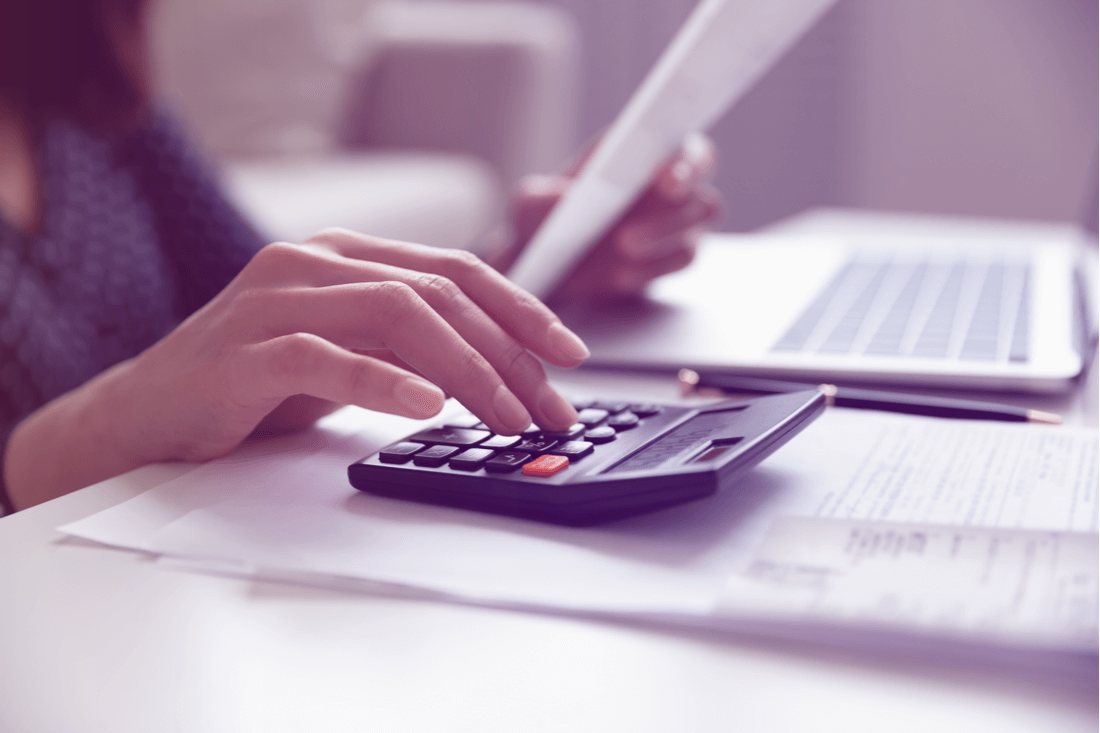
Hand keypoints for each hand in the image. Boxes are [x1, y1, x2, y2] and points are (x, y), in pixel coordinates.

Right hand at [92, 231, 589, 464]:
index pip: (454, 269)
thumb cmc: (255, 383)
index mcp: (346, 255)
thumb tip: (499, 370)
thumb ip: (408, 345)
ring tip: (507, 416)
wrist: (147, 414)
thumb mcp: (349, 353)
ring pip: (396, 314)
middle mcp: (314, 262)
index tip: (569, 353)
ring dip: (467, 369)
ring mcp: (275, 299)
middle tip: (549, 407)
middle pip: (437, 293)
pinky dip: (384, 382)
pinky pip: (327, 357)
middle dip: (509, 352)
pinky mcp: (244, 350)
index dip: (520, 308)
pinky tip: (429, 408)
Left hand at [508, 133, 719, 300]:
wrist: (547, 268)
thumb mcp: (527, 205)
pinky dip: (654, 268)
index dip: (684, 158)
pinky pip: (681, 259)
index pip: (682, 144)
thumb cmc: (542, 222)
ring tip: (623, 246)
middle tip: (638, 222)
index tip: (665, 176)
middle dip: (678, 201)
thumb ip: (540, 196)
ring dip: (664, 237)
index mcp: (639, 150)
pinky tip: (622, 274)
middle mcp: (667, 180)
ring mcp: (675, 219)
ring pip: (697, 225)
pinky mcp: (672, 254)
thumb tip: (566, 198)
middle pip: (701, 183)